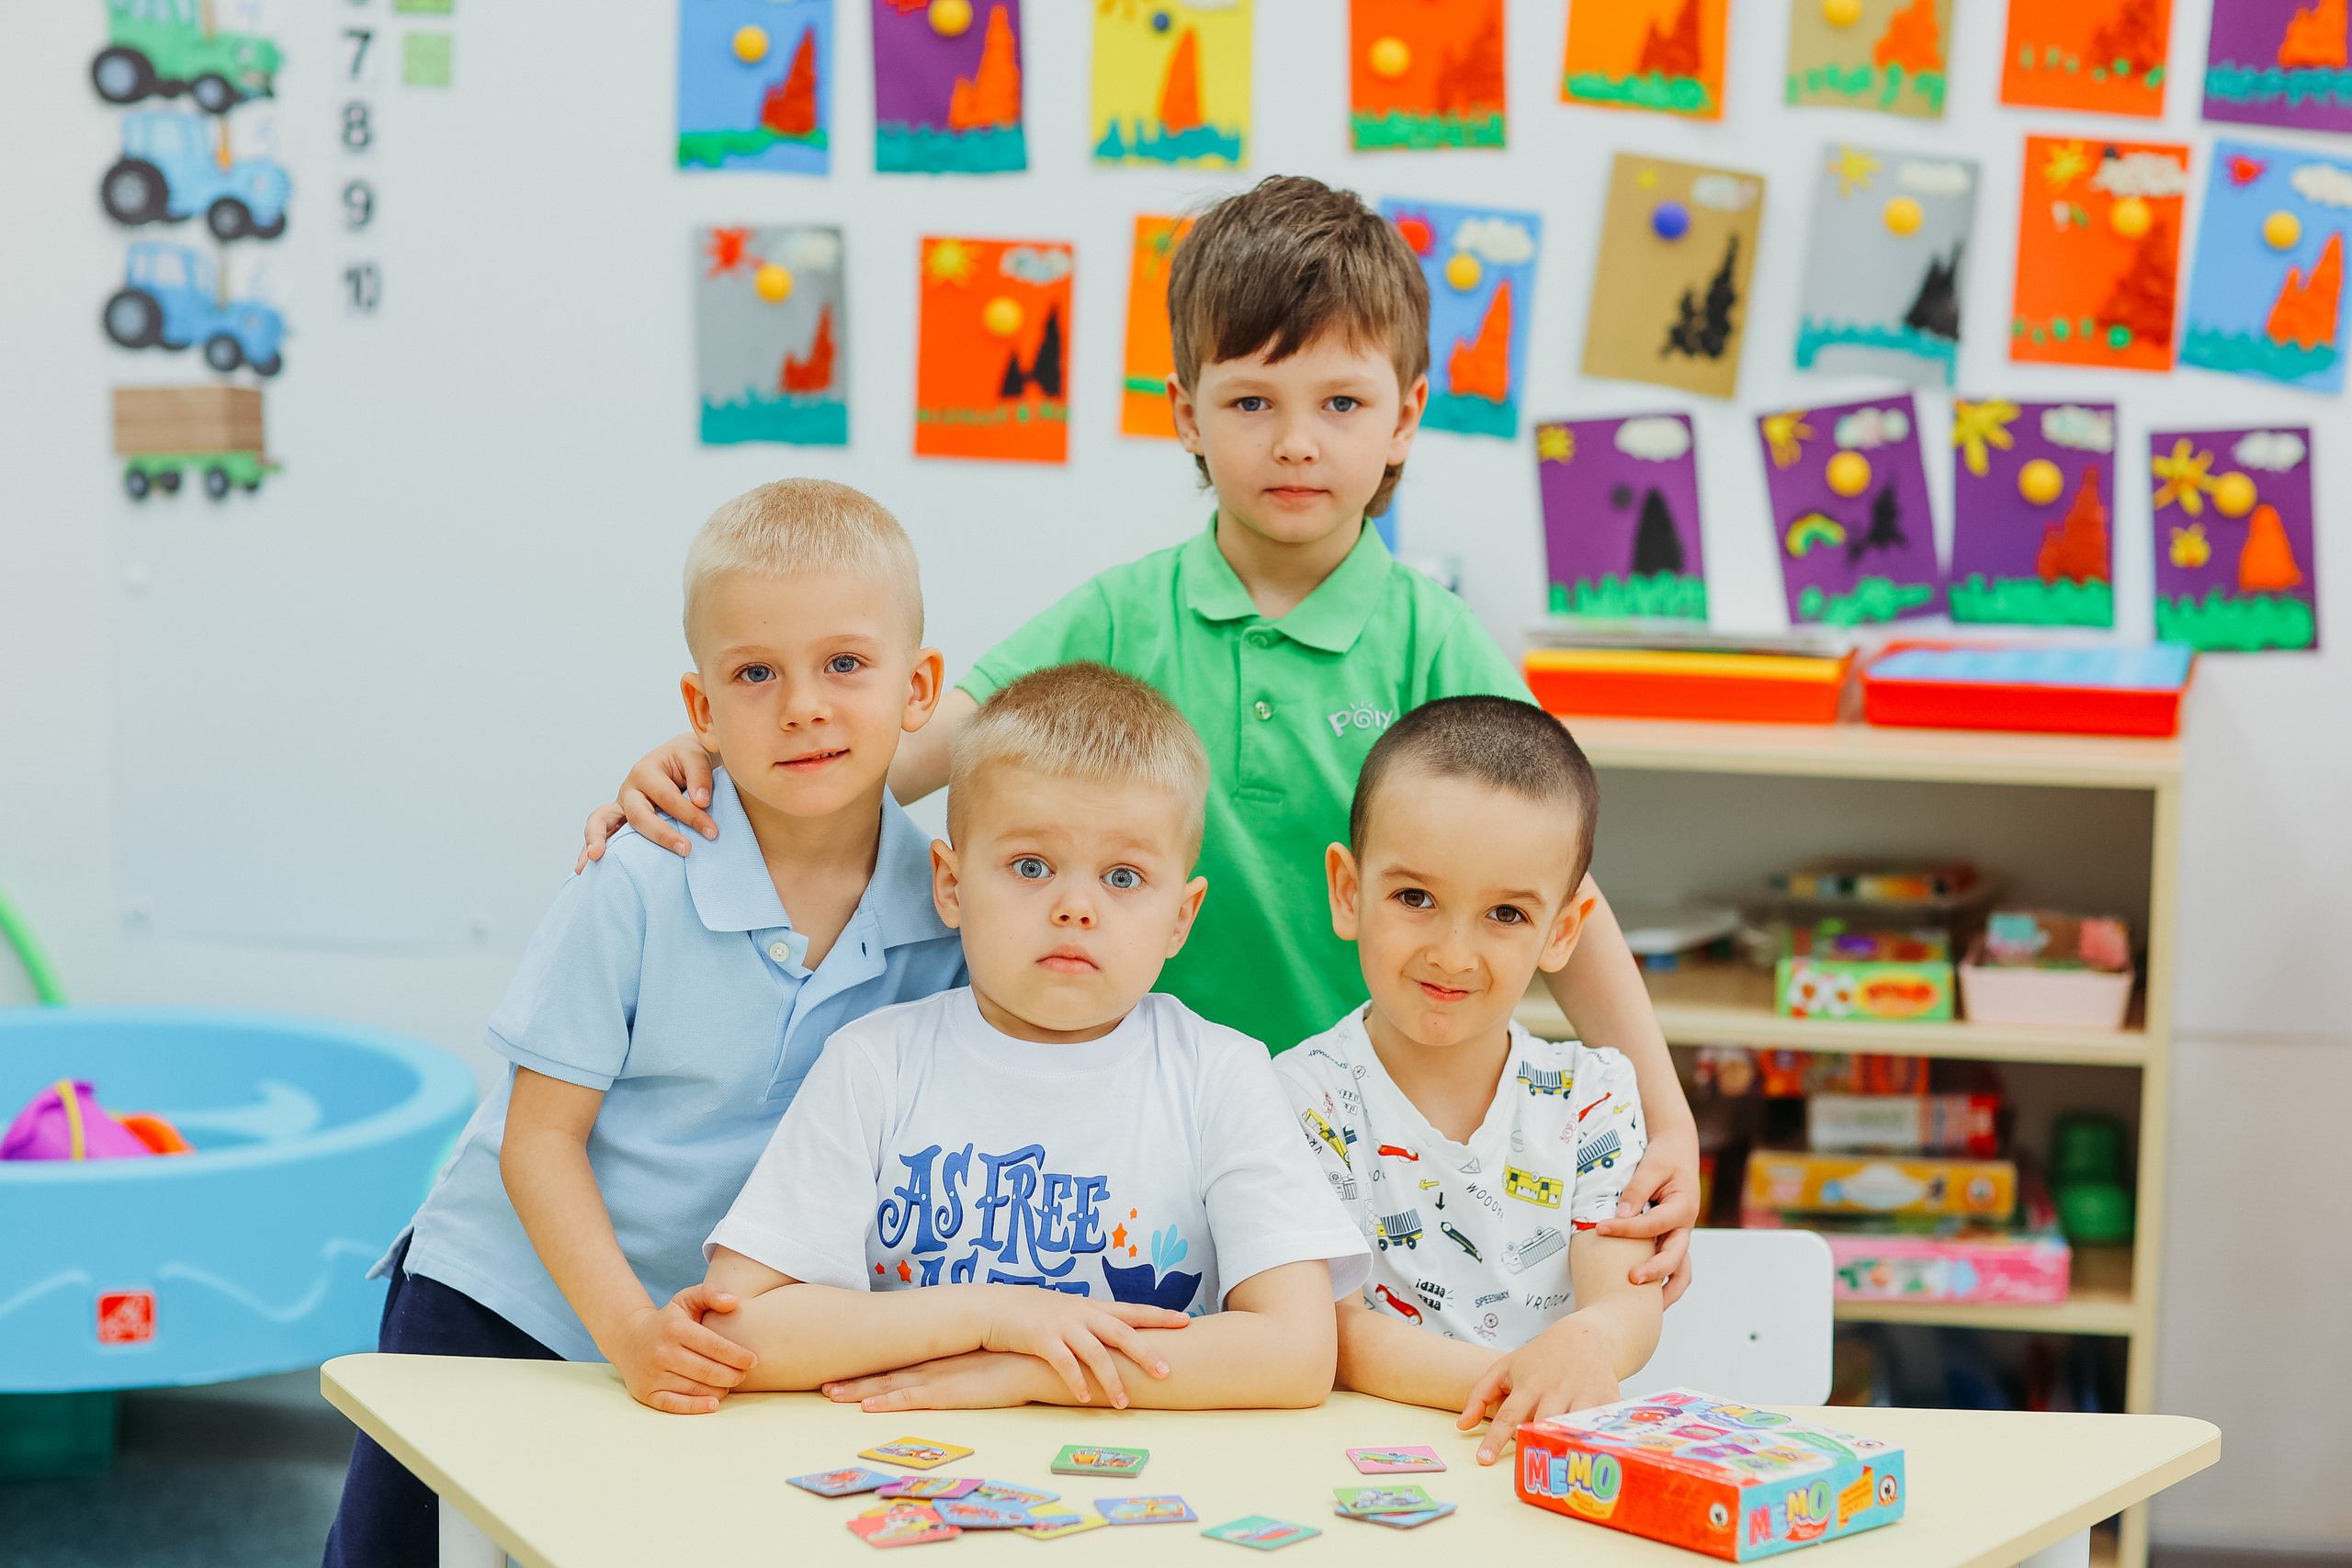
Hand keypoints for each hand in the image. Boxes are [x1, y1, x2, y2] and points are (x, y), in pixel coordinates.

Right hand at [574, 735, 715, 871]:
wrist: (678, 759)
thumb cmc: (687, 760)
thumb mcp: (696, 757)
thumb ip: (700, 776)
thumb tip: (701, 802)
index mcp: (645, 771)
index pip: (667, 798)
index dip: (691, 815)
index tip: (712, 832)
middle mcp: (629, 789)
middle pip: (638, 815)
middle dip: (661, 834)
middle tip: (686, 849)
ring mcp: (621, 806)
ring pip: (602, 821)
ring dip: (597, 839)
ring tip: (596, 858)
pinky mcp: (620, 820)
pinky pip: (601, 833)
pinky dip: (590, 848)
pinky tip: (583, 868)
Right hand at [608, 1283, 759, 1414]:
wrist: (629, 1339)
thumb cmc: (668, 1320)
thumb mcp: (685, 1299)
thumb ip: (710, 1293)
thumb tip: (733, 1301)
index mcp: (675, 1328)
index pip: (714, 1346)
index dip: (738, 1356)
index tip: (753, 1361)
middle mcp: (662, 1352)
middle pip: (708, 1371)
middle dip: (733, 1375)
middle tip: (743, 1375)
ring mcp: (653, 1374)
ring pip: (696, 1388)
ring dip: (720, 1390)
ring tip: (729, 1384)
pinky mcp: (647, 1393)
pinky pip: (676, 1404)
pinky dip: (696, 1407)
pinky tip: (714, 1404)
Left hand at [823, 1350, 1059, 1411]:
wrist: (1041, 1358)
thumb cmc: (1020, 1362)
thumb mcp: (988, 1363)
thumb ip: (970, 1366)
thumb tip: (959, 1371)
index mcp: (944, 1358)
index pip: (899, 1362)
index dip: (871, 1367)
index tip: (844, 1368)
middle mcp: (936, 1365)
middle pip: (886, 1372)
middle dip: (853, 1378)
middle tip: (823, 1384)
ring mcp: (942, 1378)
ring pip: (891, 1385)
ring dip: (859, 1390)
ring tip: (830, 1394)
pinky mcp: (952, 1393)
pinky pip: (914, 1400)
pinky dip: (889, 1402)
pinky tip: (867, 1407)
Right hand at [972, 1285, 1189, 1408]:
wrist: (995, 1307)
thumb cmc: (1035, 1314)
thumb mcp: (1068, 1312)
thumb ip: (1093, 1323)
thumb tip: (1119, 1340)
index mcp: (1092, 1307)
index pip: (1133, 1310)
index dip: (1160, 1315)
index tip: (1186, 1320)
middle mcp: (1082, 1314)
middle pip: (1122, 1332)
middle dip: (1146, 1352)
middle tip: (1167, 1372)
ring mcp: (1062, 1325)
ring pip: (1095, 1353)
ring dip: (1112, 1380)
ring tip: (1124, 1403)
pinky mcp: (1041, 1339)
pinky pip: (1064, 1363)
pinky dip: (1077, 1382)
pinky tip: (1086, 1399)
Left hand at [1457, 1320, 1621, 1464]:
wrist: (1585, 1337)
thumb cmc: (1541, 1357)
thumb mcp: (1506, 1367)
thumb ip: (1481, 1394)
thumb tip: (1462, 1425)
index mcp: (1528, 1385)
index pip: (1508, 1415)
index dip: (1495, 1439)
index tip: (1484, 1460)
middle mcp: (1555, 1390)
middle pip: (1543, 1422)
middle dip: (1535, 1442)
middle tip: (1527, 1467)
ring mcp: (1583, 1395)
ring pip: (1573, 1425)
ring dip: (1566, 1444)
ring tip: (1560, 1467)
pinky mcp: (1607, 1400)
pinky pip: (1605, 1424)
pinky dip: (1603, 1437)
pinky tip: (1600, 1453)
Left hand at [1596, 1120, 1700, 1304]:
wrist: (1679, 1153)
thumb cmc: (1665, 1159)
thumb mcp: (1651, 1167)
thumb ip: (1636, 1191)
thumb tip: (1621, 1216)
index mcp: (1683, 1207)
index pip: (1654, 1224)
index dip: (1627, 1229)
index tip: (1601, 1228)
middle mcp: (1685, 1227)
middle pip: (1676, 1257)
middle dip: (1654, 1271)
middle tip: (1630, 1279)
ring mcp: (1680, 1237)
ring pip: (1681, 1271)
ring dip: (1666, 1290)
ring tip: (1644, 1309)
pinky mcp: (1672, 1241)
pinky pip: (1673, 1268)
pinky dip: (1663, 1284)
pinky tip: (1644, 1299)